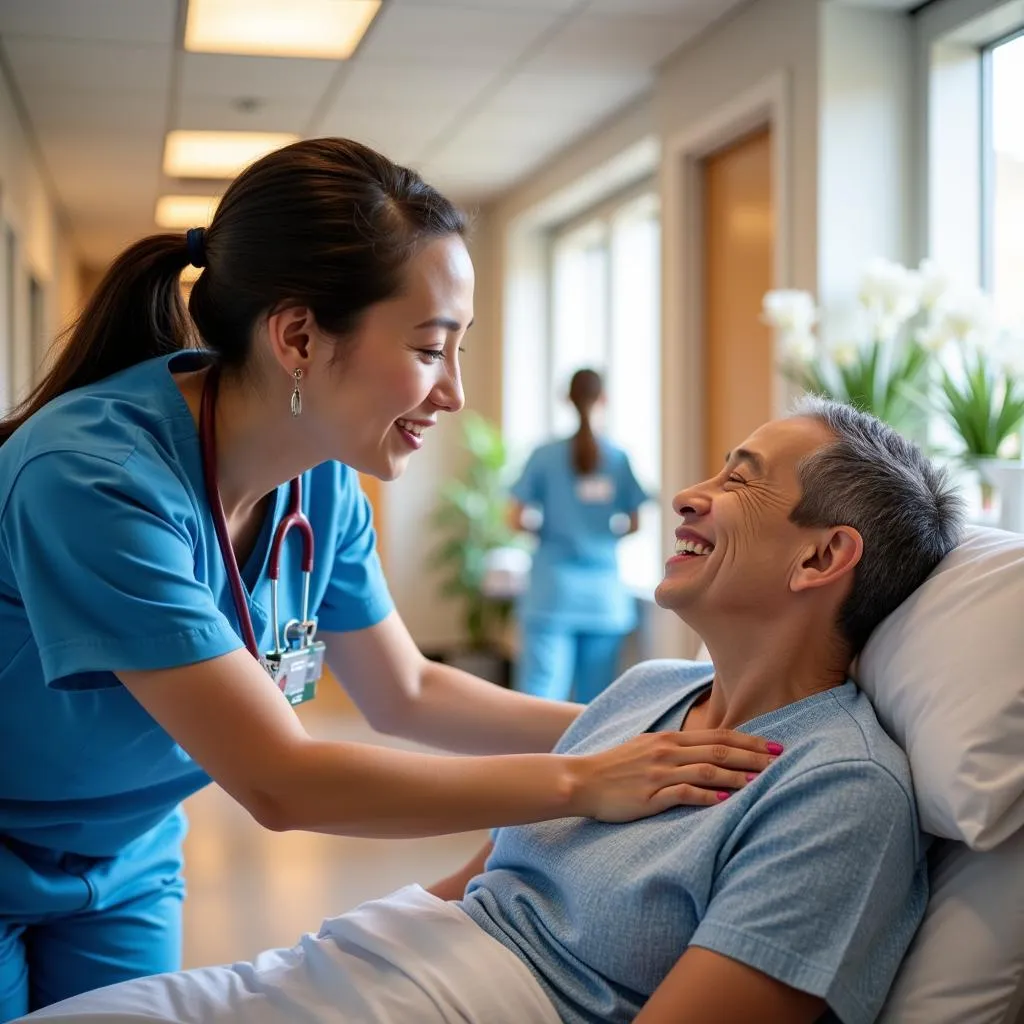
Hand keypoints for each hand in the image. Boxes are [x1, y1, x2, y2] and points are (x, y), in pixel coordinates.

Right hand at [567, 729, 780, 822]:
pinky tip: (727, 800)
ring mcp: (659, 773)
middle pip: (720, 751)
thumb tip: (706, 751)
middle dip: (753, 756)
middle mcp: (668, 752)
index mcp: (669, 739)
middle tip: (780, 761)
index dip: (750, 740)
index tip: (774, 745)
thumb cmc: (616, 767)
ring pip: (707, 770)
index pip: (719, 736)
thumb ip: (676, 748)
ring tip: (762, 782)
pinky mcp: (651, 795)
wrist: (582, 780)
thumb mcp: (647, 747)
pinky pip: (685, 793)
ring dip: (738, 776)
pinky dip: (708, 796)